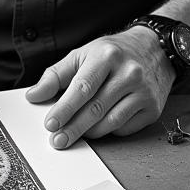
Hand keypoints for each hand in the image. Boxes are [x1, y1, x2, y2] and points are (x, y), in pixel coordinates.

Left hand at [24, 28, 174, 147]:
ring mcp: (143, 91)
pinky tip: (99, 126)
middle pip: (95, 108)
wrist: (154, 49)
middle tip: (57, 140)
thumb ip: (56, 75)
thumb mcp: (82, 54)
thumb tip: (34, 95)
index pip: (82, 88)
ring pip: (110, 122)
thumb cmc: (114, 53)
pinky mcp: (152, 108)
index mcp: (107, 56)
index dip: (64, 108)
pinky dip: (108, 131)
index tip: (51, 124)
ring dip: (89, 132)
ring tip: (74, 134)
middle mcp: (129, 73)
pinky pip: (125, 128)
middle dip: (73, 128)